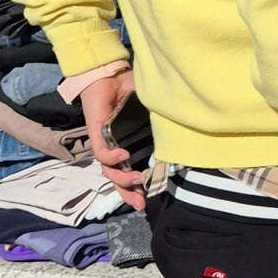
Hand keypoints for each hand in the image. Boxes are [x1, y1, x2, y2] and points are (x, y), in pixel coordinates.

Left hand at [80, 67, 147, 212]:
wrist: (109, 74)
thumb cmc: (129, 89)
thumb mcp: (150, 110)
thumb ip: (160, 123)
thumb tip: (181, 131)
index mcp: (127, 144)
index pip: (129, 171)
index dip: (137, 187)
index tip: (147, 199)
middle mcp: (114, 147)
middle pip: (117, 177)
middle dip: (128, 193)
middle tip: (140, 203)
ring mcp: (104, 142)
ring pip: (108, 170)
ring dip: (121, 179)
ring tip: (136, 179)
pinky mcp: (96, 134)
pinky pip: (101, 153)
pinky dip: (112, 158)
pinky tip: (124, 156)